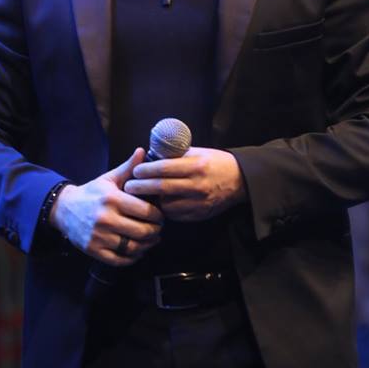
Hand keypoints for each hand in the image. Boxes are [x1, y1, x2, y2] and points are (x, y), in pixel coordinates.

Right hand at [50, 148, 163, 265]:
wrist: (65, 209)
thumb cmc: (92, 193)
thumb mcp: (109, 179)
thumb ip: (128, 168)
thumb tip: (142, 151)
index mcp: (112, 199)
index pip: (145, 211)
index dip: (158, 216)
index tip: (160, 216)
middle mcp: (105, 218)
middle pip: (142, 231)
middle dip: (155, 232)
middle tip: (158, 229)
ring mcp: (99, 236)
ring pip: (133, 247)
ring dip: (147, 246)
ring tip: (150, 240)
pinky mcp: (93, 250)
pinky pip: (120, 260)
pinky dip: (132, 258)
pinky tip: (137, 251)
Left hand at [124, 147, 246, 221]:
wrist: (239, 180)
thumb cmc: (215, 162)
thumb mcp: (197, 152)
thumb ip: (176, 155)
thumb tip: (151, 155)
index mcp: (196, 166)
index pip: (164, 168)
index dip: (146, 170)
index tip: (134, 171)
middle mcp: (197, 185)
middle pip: (162, 188)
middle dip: (142, 187)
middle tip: (128, 186)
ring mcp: (199, 202)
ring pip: (167, 204)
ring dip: (152, 201)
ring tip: (142, 196)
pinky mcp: (200, 214)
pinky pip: (176, 215)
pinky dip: (165, 210)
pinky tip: (160, 203)